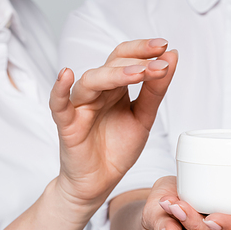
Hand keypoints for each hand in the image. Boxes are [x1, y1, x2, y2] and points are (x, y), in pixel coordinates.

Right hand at [49, 38, 176, 219]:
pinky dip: (60, 89)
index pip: (126, 57)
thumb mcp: (144, 117)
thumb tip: (172, 56)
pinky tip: (67, 75)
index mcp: (115, 86)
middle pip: (111, 64)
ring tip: (138, 73)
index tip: (165, 47)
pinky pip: (58, 104)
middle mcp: (97, 91)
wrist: (100, 182)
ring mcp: (81, 105)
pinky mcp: (67, 124)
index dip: (143, 50)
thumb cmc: (117, 148)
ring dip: (115, 74)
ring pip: (92, 81)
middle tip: (160, 64)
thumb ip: (155, 89)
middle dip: (137, 60)